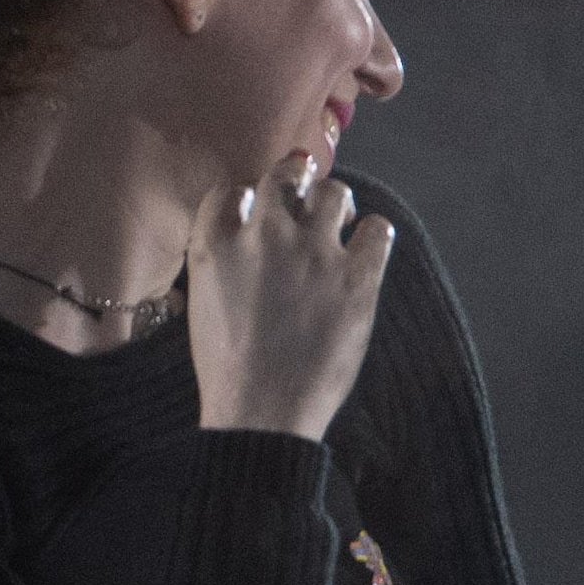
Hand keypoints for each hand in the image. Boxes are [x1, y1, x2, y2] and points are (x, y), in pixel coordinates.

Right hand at [185, 150, 391, 438]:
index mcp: (215, 243)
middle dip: (298, 177)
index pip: (234, 191)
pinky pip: (379, 230)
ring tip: (341, 218)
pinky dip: (375, 234)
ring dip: (338, 202)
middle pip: (286, 177)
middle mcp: (264, 236)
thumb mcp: (205, 301)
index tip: (260, 208)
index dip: (251, 197)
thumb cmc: (230, 366)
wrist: (262, 408)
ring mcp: (314, 252)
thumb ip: (223, 260)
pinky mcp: (358, 276)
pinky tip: (369, 247)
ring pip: (334, 193)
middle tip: (307, 186)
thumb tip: (245, 238)